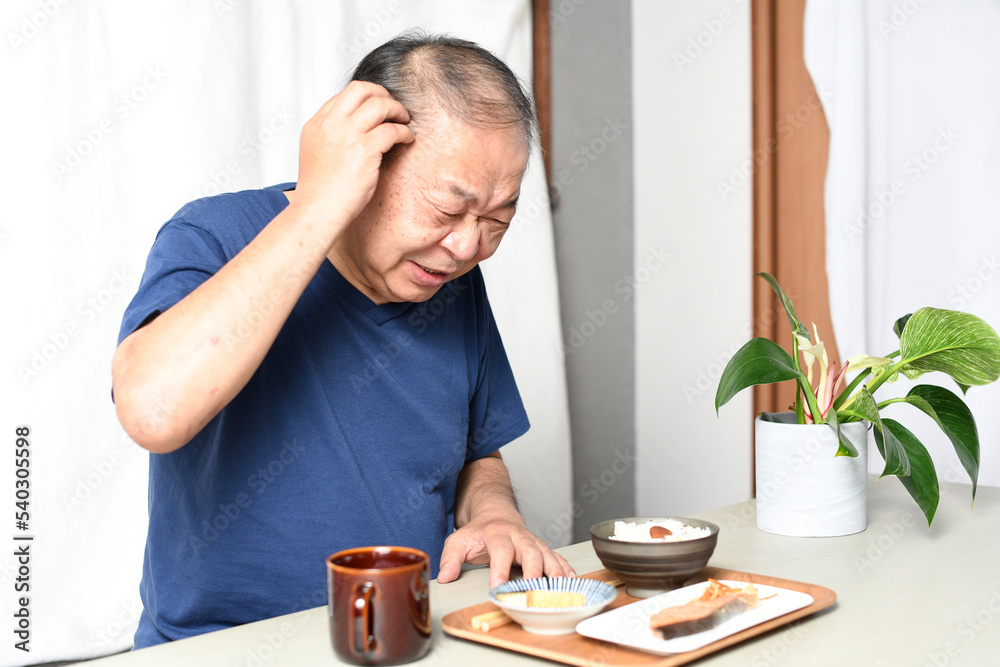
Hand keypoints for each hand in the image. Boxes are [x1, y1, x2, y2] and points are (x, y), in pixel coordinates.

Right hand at [294, 81, 414, 231]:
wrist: (316, 212)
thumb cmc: (320, 192)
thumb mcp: (316, 154)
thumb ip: (331, 137)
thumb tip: (353, 130)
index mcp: (316, 125)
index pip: (342, 97)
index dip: (364, 99)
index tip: (377, 108)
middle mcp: (330, 124)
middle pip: (361, 90)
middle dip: (382, 94)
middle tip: (393, 106)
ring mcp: (347, 135)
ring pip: (379, 105)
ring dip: (397, 109)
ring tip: (404, 119)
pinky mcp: (365, 150)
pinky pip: (392, 130)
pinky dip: (404, 132)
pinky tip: (407, 139)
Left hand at [437, 509, 575, 589]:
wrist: (496, 515)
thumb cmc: (478, 533)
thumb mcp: (458, 540)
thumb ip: (450, 558)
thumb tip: (445, 577)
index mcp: (497, 533)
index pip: (500, 550)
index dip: (500, 569)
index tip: (498, 588)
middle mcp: (519, 536)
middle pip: (530, 551)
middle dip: (534, 571)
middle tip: (534, 589)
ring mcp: (533, 541)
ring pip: (547, 554)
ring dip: (555, 571)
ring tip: (560, 587)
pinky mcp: (542, 548)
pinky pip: (557, 557)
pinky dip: (565, 569)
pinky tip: (571, 581)